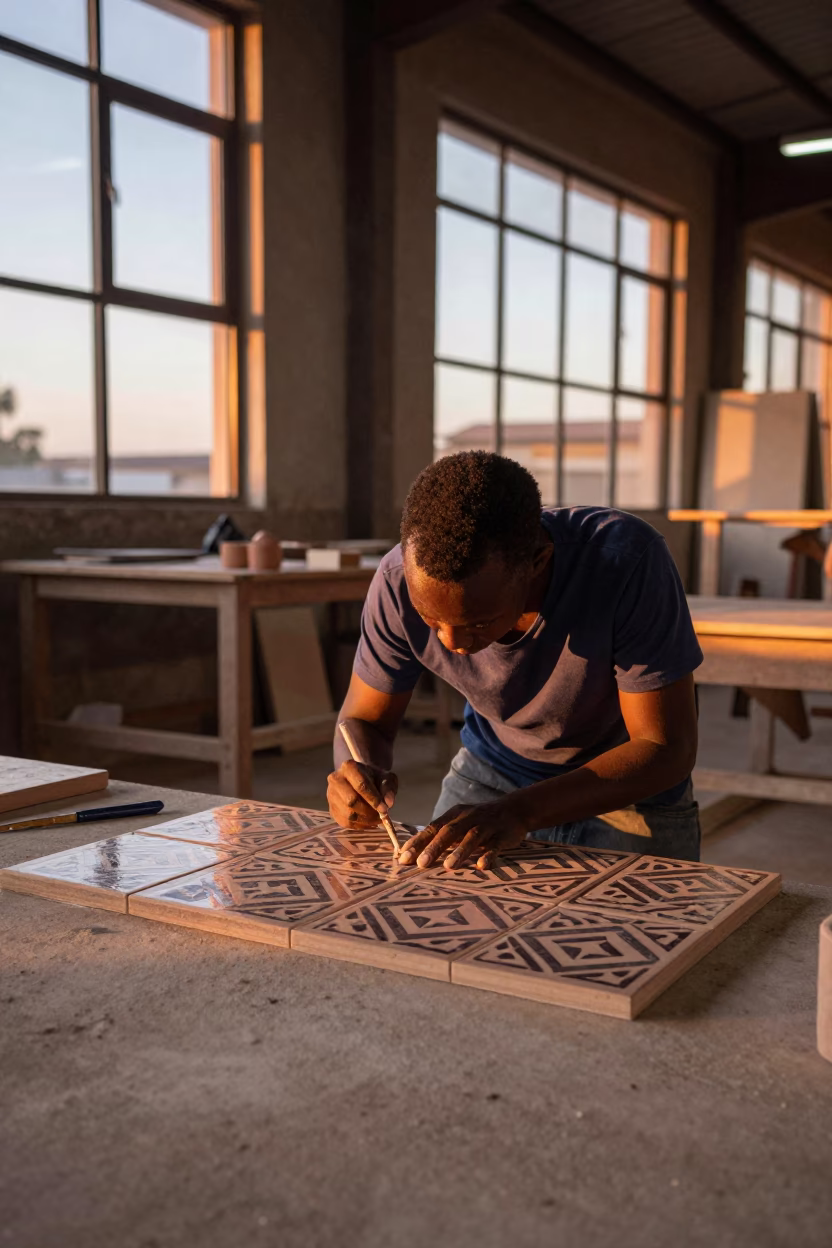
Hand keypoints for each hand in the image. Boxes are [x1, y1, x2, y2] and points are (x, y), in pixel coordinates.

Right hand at [327, 760, 397, 829]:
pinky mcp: (331, 809)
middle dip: (369, 811)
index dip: (373, 799)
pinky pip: (345, 822)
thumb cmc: (374, 778)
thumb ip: (388, 788)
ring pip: (348, 814)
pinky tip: (368, 821)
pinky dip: (360, 825)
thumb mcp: (385, 778)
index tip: (384, 809)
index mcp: (349, 767)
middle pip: (351, 801)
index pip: (361, 785)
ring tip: (376, 818)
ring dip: (366, 820)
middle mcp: (336, 780)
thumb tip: (388, 802)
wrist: (361, 780)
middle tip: (381, 816)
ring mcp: (331, 795)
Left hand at [398, 798, 530, 870]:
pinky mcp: (504, 834)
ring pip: (472, 837)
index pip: (433, 827)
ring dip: (460, 851)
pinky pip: (496, 845)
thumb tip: (412, 851)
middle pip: (449, 831)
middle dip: (434, 847)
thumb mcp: (460, 822)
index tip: (403, 857)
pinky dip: (489, 854)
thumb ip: (441, 835)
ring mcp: (487, 825)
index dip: (418, 842)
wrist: (515, 809)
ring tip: (448, 866)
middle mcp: (469, 817)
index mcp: (455, 814)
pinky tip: (482, 865)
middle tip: (420, 863)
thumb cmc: (480, 821)